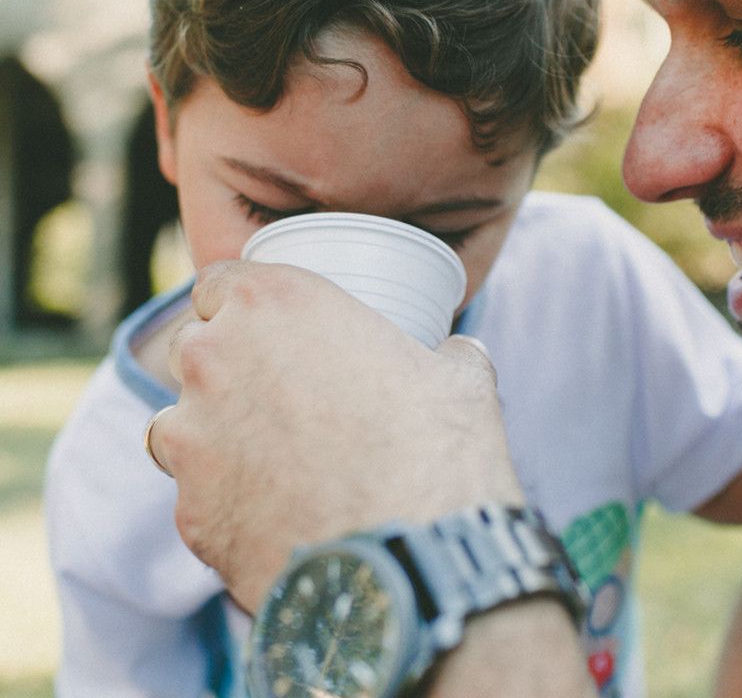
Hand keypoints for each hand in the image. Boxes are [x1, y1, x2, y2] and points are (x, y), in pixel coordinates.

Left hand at [151, 260, 521, 610]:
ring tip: (276, 464)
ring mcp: (192, 439)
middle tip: (282, 398)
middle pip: (192, 348)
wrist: (414, 562)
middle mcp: (216, 359)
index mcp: (275, 303)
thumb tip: (459, 356)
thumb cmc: (440, 454)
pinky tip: (280, 519)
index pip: (220, 281)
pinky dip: (228, 503)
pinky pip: (196, 497)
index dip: (246, 306)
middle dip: (227, 367)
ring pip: (178, 423)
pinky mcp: (190, 513)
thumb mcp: (461, 377)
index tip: (273, 332)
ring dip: (214, 435)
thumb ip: (443, 354)